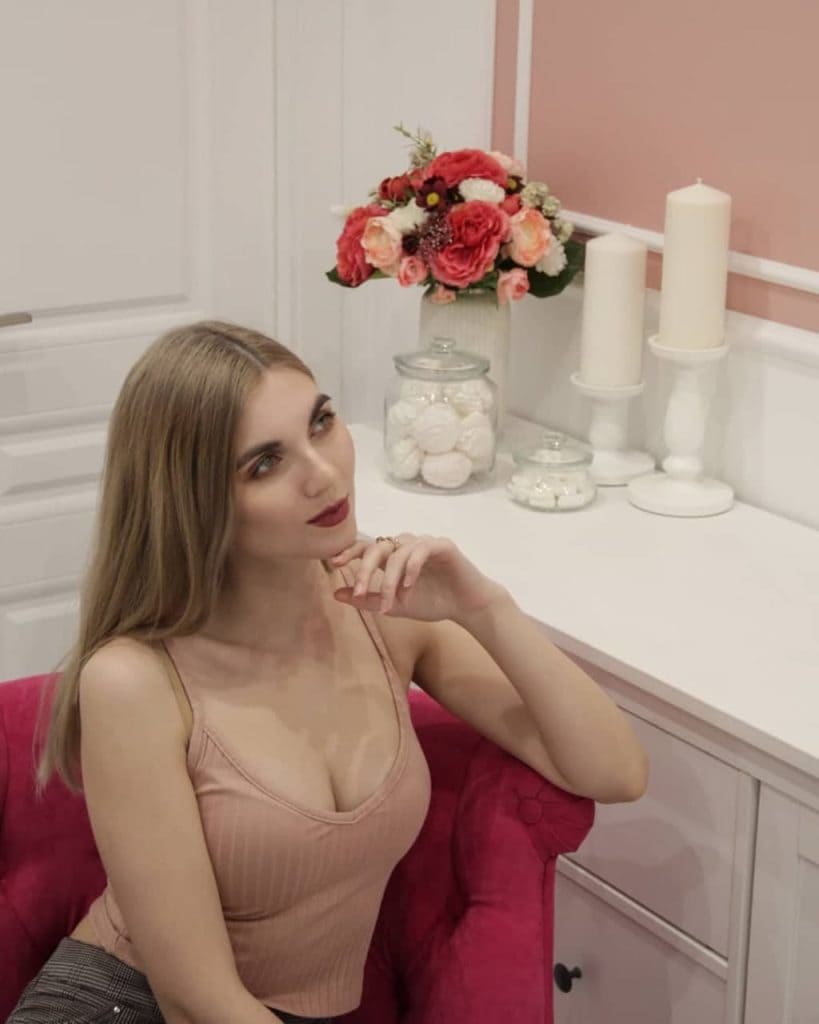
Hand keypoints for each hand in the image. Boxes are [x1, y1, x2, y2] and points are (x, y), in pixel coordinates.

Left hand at [329, 534, 505, 623]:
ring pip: (398, 552)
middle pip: (378, 547)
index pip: (367, 547)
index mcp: (393, 558)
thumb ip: (367, 599)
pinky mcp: (442, 545)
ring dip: (390, 579)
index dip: (350, 551)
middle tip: (358, 591)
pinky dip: (411, 567)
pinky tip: (409, 585)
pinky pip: (421, 549)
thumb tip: (336, 594)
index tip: (335, 563)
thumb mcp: (395, 606)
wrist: (466, 606)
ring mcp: (424, 543)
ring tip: (391, 601)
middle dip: (365, 569)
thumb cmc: (432, 603)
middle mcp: (406, 546)